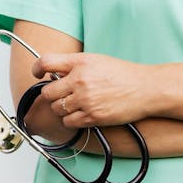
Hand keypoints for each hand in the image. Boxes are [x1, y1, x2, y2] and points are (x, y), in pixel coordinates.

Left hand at [31, 51, 158, 128]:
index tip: (38, 74)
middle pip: (48, 92)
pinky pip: (69, 122)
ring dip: (62, 108)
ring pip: (57, 109)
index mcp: (80, 62)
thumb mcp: (96, 60)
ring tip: (75, 104)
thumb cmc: (123, 74)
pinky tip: (82, 113)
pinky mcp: (92, 117)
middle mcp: (80, 80)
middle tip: (62, 94)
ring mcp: (85, 99)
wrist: (145, 89)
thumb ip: (74, 66)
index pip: (46, 62)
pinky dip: (72, 120)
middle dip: (52, 94)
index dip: (37, 68)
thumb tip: (54, 74)